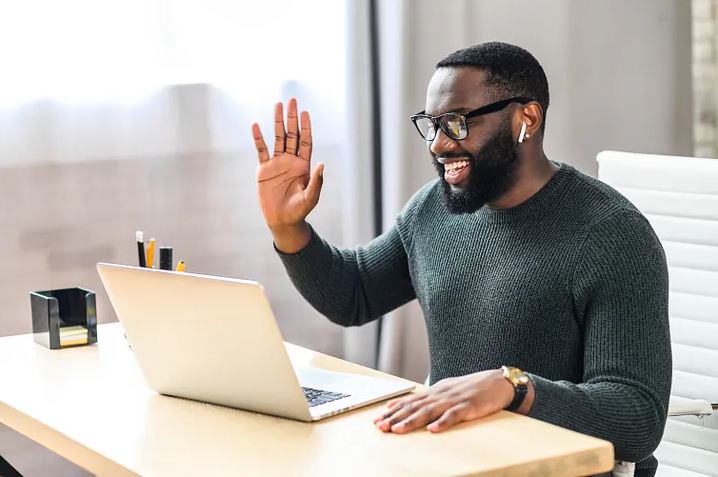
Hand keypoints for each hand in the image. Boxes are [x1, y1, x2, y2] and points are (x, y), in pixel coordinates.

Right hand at [251, 98, 323, 231]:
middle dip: (291, 118)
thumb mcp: (311, 198)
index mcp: (303, 165)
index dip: (305, 127)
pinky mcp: (264, 169)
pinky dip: (258, 138)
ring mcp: (277, 163)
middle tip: (291, 100)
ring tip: (277, 105)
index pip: (305, 141)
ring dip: (277, 122)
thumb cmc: (299, 211)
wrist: (282, 221)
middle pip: (292, 134)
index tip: (304, 112)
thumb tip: (322, 164)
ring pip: (277, 138)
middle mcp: (290, 160)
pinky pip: (261, 150)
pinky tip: (255, 126)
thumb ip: (316, 181)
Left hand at [373, 369, 522, 433]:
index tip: (377, 419)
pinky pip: (454, 416)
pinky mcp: (468, 406)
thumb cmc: (471, 389)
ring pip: (429, 411)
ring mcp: (454, 400)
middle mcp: (441, 394)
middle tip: (380, 426)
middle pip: (414, 407)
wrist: (497, 382)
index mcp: (435, 391)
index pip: (410, 401)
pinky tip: (433, 429)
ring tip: (398, 429)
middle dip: (396, 417)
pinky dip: (442, 422)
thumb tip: (407, 404)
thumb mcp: (446, 390)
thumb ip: (428, 398)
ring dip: (412, 421)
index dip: (393, 410)